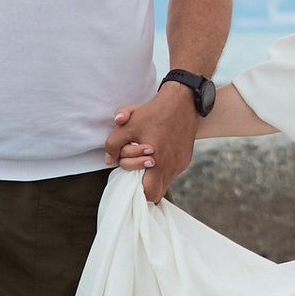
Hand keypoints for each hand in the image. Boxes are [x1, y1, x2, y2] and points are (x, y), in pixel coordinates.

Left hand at [106, 88, 197, 205]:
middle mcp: (172, 167)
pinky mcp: (185, 158)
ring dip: (153, 177)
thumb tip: (108, 160)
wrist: (183, 100)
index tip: (130, 179)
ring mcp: (181, 163)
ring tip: (146, 161)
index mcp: (158, 163)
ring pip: (165, 182)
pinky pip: (172, 172)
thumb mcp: (128, 125)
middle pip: (156, 194)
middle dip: (144, 187)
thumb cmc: (154, 112)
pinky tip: (157, 153)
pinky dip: (163, 168)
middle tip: (137, 174)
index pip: (149, 194)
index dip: (137, 191)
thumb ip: (113, 144)